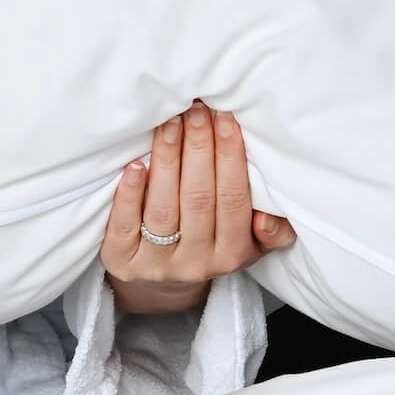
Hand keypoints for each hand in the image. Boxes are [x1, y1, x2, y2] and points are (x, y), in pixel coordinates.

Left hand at [102, 100, 294, 314]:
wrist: (161, 285)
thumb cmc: (210, 244)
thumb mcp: (250, 243)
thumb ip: (272, 229)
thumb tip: (265, 217)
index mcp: (233, 254)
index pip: (234, 200)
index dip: (230, 157)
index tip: (225, 116)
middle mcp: (197, 263)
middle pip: (199, 199)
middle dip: (199, 148)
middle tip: (196, 109)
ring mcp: (157, 264)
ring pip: (163, 208)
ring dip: (167, 159)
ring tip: (169, 122)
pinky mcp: (122, 262)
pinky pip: (125, 225)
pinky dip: (130, 192)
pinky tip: (134, 163)